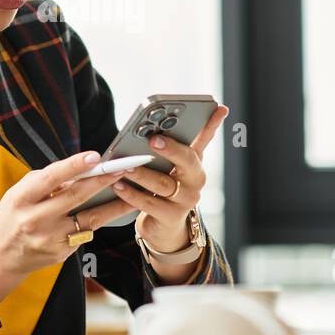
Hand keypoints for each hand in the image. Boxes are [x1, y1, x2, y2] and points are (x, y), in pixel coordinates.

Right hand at [0, 150, 137, 281]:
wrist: (0, 256)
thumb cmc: (11, 217)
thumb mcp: (19, 193)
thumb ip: (46, 181)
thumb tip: (79, 170)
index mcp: (22, 199)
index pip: (51, 178)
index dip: (74, 166)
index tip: (95, 156)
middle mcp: (37, 219)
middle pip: (76, 197)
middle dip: (103, 180)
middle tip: (123, 168)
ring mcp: (51, 238)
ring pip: (90, 219)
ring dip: (114, 205)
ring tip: (134, 192)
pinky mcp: (63, 252)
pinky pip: (86, 232)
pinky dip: (101, 220)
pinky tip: (116, 210)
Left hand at [115, 104, 229, 250]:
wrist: (165, 226)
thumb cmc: (165, 188)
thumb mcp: (171, 165)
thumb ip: (170, 144)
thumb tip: (161, 122)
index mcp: (195, 163)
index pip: (205, 139)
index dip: (212, 124)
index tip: (217, 108)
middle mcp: (195, 180)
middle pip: (187, 160)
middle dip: (171, 149)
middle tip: (153, 139)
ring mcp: (185, 200)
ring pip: (163, 183)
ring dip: (143, 173)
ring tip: (126, 165)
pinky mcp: (171, 216)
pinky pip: (149, 203)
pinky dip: (132, 194)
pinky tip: (118, 186)